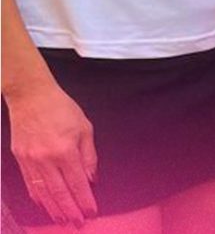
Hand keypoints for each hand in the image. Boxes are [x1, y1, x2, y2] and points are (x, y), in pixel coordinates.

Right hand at [6, 82, 97, 227]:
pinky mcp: (20, 159)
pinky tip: (44, 205)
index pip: (77, 183)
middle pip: (59, 192)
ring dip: (53, 208)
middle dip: (70, 210)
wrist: (31, 96)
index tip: (91, 212)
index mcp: (65, 150)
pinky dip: (38, 197)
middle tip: (78, 224)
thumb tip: (91, 179)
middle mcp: (46, 159)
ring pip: (42, 192)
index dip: (84, 200)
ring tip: (62, 220)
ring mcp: (30, 160)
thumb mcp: (85, 128)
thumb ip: (89, 156)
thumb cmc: (62, 109)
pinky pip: (30, 183)